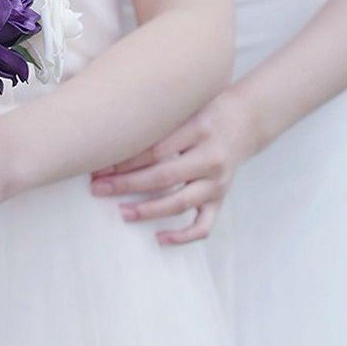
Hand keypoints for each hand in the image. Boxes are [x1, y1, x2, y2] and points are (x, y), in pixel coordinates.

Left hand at [89, 84, 266, 245]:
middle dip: (126, 185)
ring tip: (122, 212)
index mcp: (200, 129)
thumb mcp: (186, 107)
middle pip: (163, 177)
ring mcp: (217, 182)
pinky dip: (183, 236)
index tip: (100, 165)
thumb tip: (115, 135)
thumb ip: (159, 120)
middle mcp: (210, 158)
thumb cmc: (208, 110)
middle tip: (98, 188)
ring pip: (180, 203)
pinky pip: (203, 225)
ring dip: (148, 210)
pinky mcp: (220, 198)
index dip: (126, 160)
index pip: (157, 150)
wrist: (248, 120)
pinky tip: (159, 238)